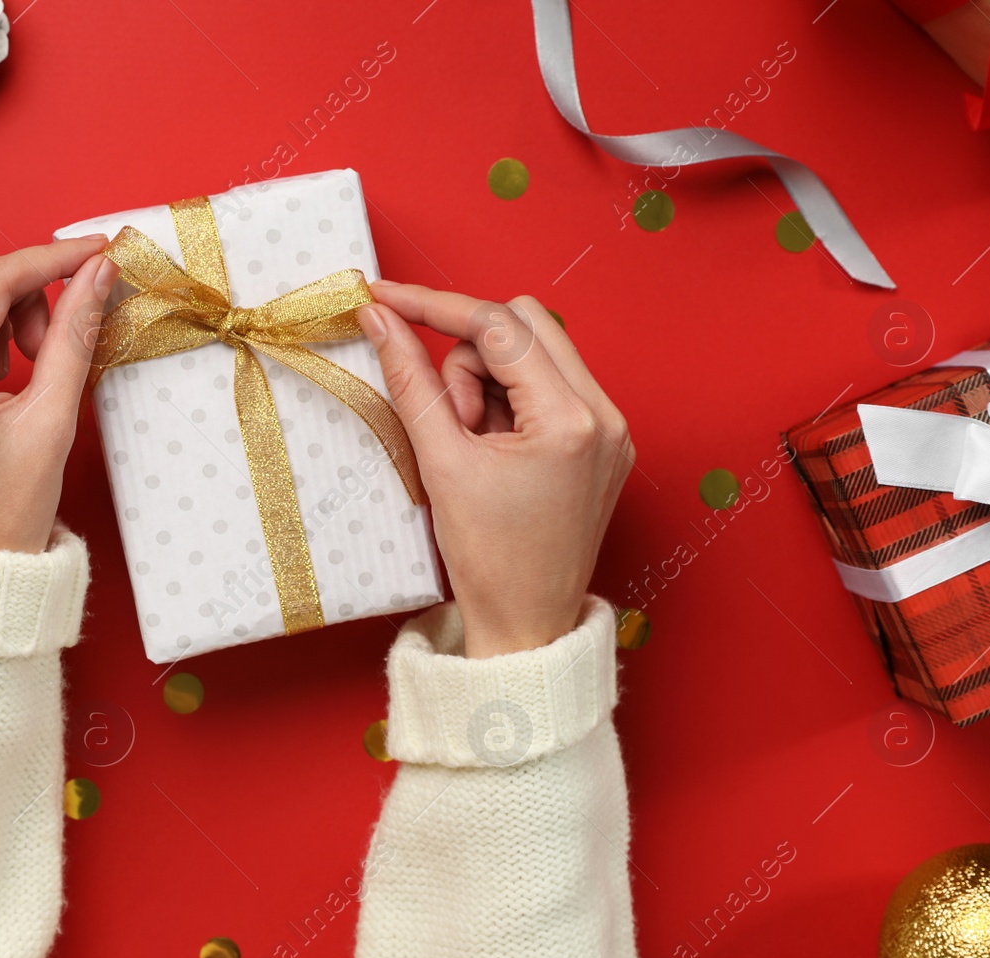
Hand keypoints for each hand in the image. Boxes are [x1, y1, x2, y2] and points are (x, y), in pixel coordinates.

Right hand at [357, 283, 634, 657]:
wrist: (526, 625)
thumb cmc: (487, 560)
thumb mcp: (440, 463)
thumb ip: (410, 380)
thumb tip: (379, 319)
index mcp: (571, 420)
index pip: (498, 325)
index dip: (434, 306)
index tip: (386, 300)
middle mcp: (605, 414)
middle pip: (524, 322)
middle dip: (470, 354)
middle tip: (449, 416)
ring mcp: (611, 428)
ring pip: (535, 351)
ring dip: (489, 380)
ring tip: (473, 446)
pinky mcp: (604, 441)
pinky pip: (549, 386)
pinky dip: (510, 402)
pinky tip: (494, 450)